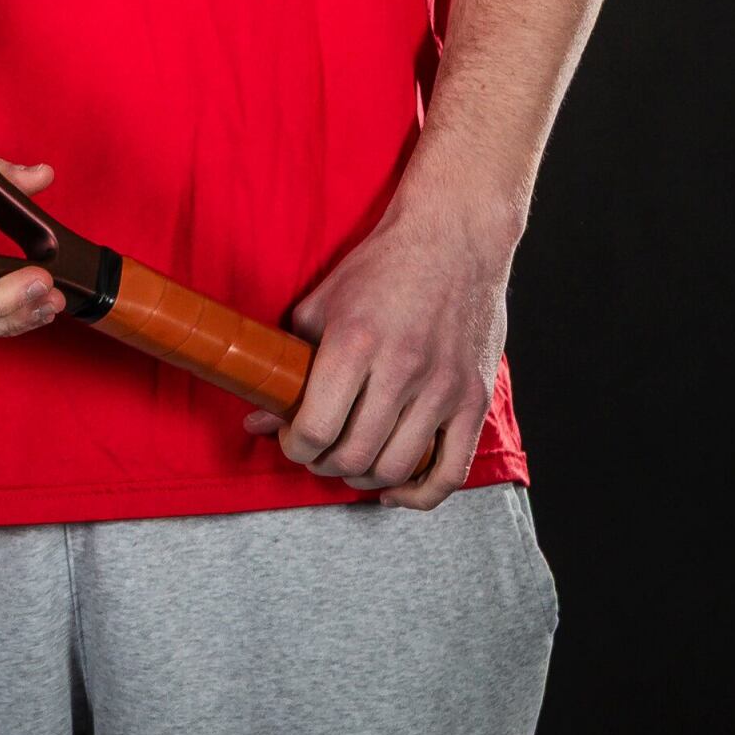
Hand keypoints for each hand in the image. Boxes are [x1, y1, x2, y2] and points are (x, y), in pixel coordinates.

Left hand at [245, 198, 515, 506]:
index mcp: (355, 341)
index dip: (294, 447)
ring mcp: (444, 387)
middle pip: (353, 454)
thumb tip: (259, 417)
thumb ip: (288, 363)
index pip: (316, 427)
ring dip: (363, 477)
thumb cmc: (380, 269)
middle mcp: (402, 368)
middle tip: (314, 452)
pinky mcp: (476, 398)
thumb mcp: (320, 305)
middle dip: (322, 464)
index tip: (289, 439)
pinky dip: (419, 494)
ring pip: (397, 467)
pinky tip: (394, 489)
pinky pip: (451, 471)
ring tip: (347, 463)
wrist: (453, 240)